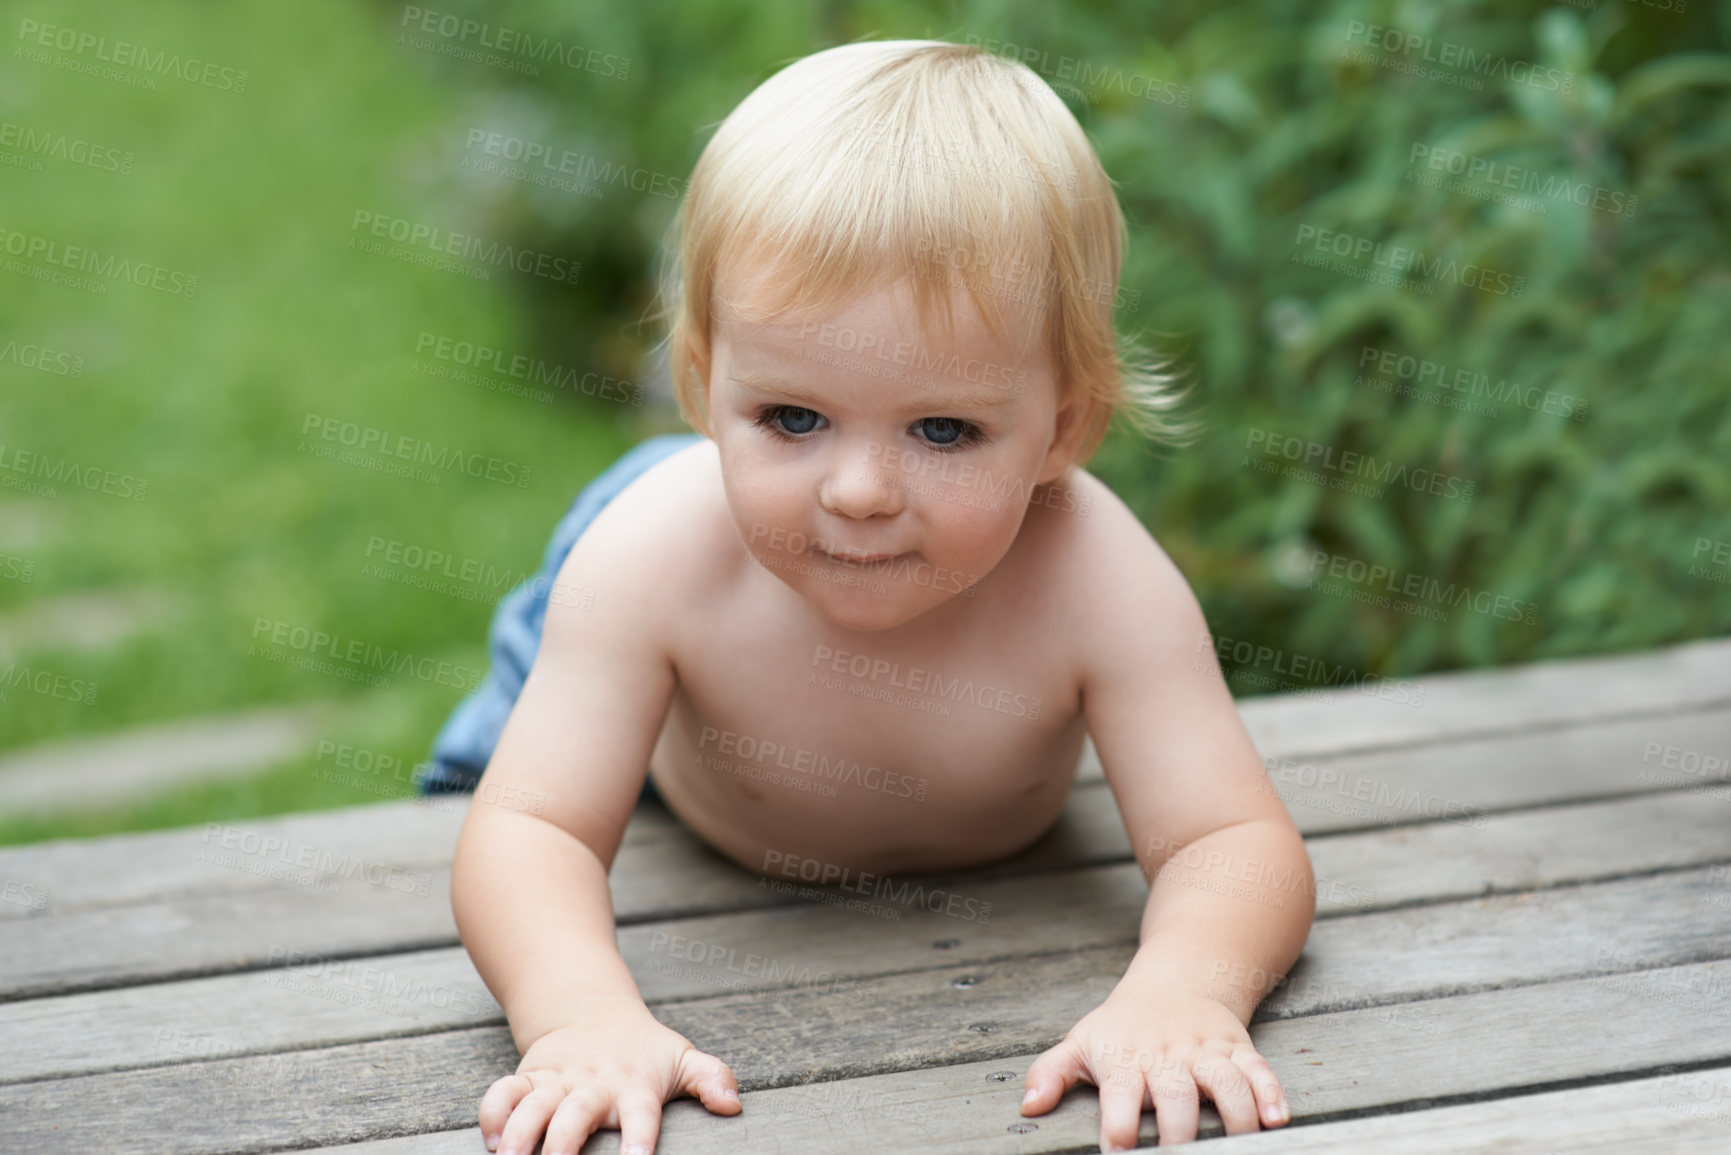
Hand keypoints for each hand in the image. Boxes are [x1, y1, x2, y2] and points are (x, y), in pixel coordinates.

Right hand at [479, 999, 740, 1154]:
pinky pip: (502, 1093)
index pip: (641, 1117)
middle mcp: (593, 1085)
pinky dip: (492, 1114)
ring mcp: (557, 1080)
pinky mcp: (528, 1077)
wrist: (593, 1010)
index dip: (638, 1143)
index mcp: (634, 1087)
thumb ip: (711, 1078)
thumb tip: (733, 1103)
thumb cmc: (644, 1051)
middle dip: (563, 1146)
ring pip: (532, 1105)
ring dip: (519, 1135)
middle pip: (575, 1115)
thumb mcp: (682, 1058)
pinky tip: (492, 1142)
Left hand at [1020, 988, 1289, 1149]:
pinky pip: (1260, 1069)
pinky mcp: (1238, 1050)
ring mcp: (1206, 1053)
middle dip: (1178, 1131)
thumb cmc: (1121, 1025)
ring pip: (1225, 1082)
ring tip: (1238, 1145)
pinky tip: (1276, 1117)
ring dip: (1234, 1116)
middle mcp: (1167, 1057)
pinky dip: (1271, 1092)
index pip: (1119, 1093)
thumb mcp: (1080, 1042)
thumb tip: (1027, 1107)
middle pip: (1176, 1095)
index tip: (1116, 1150)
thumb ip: (1051, 1073)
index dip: (1117, 1125)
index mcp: (1125, 1059)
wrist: (1175, 980)